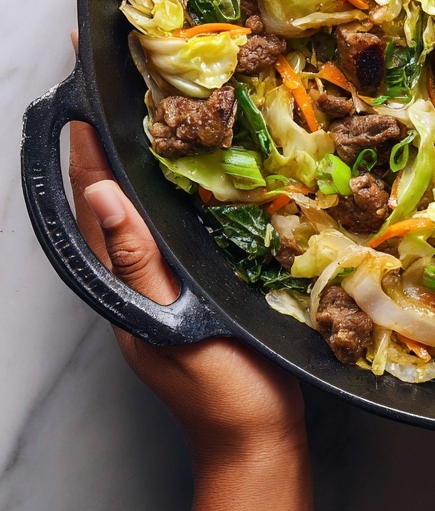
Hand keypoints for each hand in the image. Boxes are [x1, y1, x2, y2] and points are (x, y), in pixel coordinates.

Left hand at [70, 120, 312, 510]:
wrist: (258, 438)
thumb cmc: (220, 389)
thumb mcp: (175, 324)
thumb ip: (139, 263)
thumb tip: (102, 193)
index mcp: (121, 283)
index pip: (91, 202)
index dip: (81, 150)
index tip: (81, 97)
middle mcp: (138, 277)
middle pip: (111, 200)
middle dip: (105, 145)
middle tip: (112, 90)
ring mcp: (167, 282)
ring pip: (144, 211)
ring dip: (139, 162)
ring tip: (147, 115)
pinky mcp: (199, 286)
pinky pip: (177, 227)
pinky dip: (178, 191)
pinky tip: (199, 173)